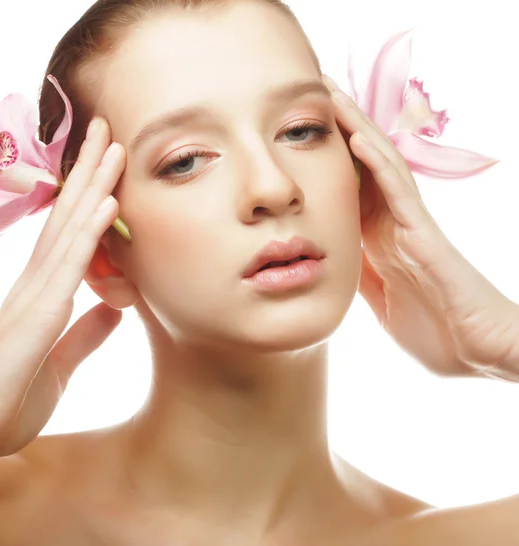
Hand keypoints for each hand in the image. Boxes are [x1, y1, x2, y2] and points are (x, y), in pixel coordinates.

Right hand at [0, 118, 125, 469]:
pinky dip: (92, 228)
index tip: (107, 165)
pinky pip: (71, 261)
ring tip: (112, 144)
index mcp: (43, 292)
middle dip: (90, 172)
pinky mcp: (39, 308)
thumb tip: (116, 307)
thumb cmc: (10, 399)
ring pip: (71, 226)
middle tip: (108, 130)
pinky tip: (108, 200)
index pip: (71, 234)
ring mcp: (36, 290)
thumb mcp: (63, 362)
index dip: (89, 197)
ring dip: (94, 183)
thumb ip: (88, 334)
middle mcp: (37, 280)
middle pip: (69, 215)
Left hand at [323, 75, 518, 380]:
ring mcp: (409, 224)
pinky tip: (357, 136)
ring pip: (381, 166)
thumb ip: (360, 275)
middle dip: (339, 130)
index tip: (298, 134)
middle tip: (311, 95)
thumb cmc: (434, 329)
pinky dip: (377, 162)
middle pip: (363, 166)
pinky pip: (398, 190)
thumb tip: (332, 261)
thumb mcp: (379, 300)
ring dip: (356, 129)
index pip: (348, 189)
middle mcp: (392, 223)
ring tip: (331, 96)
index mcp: (377, 240)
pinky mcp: (423, 233)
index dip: (326, 159)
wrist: (476, 351)